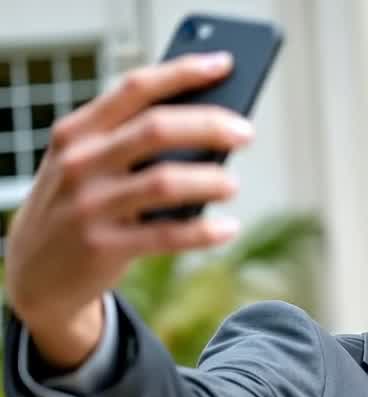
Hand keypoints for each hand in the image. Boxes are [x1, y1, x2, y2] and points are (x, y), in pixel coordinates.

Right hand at [4, 52, 252, 368]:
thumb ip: (132, 141)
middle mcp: (80, 162)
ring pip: (165, 182)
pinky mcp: (103, 246)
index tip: (223, 65)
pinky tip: (229, 228)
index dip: (183, 73)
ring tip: (233, 183)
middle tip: (246, 132)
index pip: (135, 89)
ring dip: (209, 180)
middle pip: (157, 129)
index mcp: (78, 131)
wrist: (34, 271)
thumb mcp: (88, 164)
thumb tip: (210, 123)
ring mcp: (90, 205)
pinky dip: (204, 232)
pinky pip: (167, 236)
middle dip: (209, 125)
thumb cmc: (81, 204)